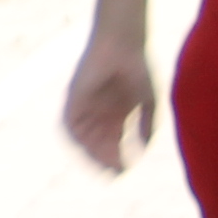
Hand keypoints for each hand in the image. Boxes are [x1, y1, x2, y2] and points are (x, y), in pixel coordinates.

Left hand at [66, 32, 159, 172]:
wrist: (123, 45)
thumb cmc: (138, 69)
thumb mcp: (147, 102)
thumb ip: (146, 126)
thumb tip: (142, 151)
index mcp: (115, 114)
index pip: (111, 143)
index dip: (115, 158)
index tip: (123, 172)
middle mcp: (97, 112)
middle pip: (97, 143)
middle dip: (104, 159)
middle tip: (115, 173)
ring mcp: (84, 105)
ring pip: (83, 137)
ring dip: (92, 152)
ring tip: (105, 164)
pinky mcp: (74, 96)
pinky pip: (70, 122)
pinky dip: (77, 137)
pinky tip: (88, 148)